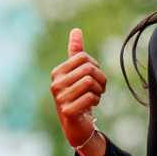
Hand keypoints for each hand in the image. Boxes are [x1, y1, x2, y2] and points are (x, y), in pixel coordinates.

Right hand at [50, 28, 107, 147]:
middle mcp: (56, 84)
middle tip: (101, 88)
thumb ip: (75, 53)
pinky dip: (96, 100)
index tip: (95, 76)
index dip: (95, 66)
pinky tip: (92, 105)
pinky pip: (90, 97)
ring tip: (96, 96)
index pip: (83, 57)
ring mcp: (60, 98)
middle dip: (100, 78)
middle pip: (88, 69)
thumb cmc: (77, 96)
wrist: (76, 125)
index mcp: (57, 72)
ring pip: (90, 82)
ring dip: (99, 90)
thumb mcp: (76, 74)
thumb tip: (76, 30)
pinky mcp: (68, 111)